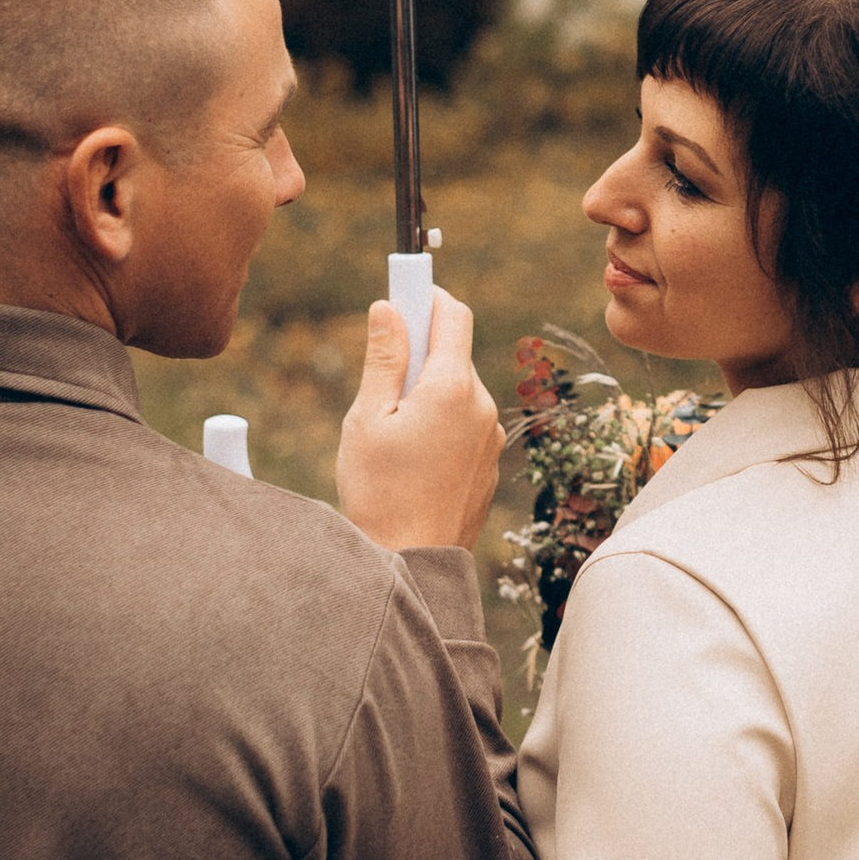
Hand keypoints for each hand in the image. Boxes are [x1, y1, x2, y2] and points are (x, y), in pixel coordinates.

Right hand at [335, 287, 503, 553]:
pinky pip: (466, 422)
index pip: (453, 315)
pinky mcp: (489, 461)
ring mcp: (491, 435)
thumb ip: (383, 359)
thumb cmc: (379, 492)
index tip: (401, 296)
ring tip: (392, 431)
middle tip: (379, 380)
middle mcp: (482, 405)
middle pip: (454, 353)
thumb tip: (388, 308)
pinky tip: (412, 455)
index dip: (427, 297)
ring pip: (459, 390)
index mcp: (451, 388)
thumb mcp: (367, 418)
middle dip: (420, 353)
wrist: (413, 562)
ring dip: (428, 391)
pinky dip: (441, 421)